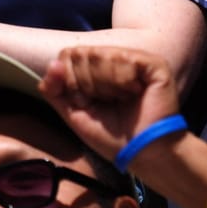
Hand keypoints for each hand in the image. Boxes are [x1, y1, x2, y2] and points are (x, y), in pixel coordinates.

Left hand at [39, 46, 182, 165]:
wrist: (145, 154)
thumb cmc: (111, 136)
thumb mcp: (73, 112)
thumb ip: (54, 89)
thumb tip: (52, 63)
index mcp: (94, 67)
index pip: (67, 55)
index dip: (70, 81)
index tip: (86, 102)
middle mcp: (113, 58)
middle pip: (81, 53)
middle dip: (86, 84)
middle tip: (106, 102)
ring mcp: (134, 59)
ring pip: (100, 54)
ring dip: (105, 85)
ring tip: (121, 99)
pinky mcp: (154, 64)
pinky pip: (124, 59)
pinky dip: (123, 81)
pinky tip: (134, 93)